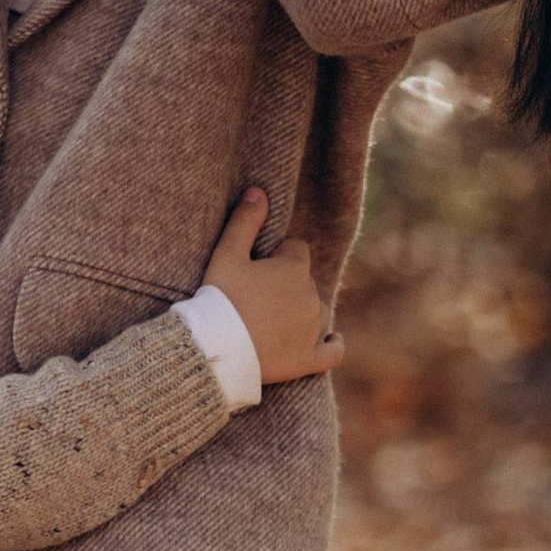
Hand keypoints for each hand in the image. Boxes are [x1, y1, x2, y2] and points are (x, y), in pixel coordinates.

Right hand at [199, 185, 340, 387]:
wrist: (217, 349)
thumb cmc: (219, 299)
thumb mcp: (225, 255)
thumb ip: (244, 221)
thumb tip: (258, 191)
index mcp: (294, 268)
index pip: (296, 251)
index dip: (277, 257)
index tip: (257, 269)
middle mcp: (311, 296)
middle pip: (305, 282)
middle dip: (286, 286)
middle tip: (255, 299)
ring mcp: (313, 329)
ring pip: (317, 312)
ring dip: (302, 312)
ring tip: (274, 322)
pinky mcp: (309, 359)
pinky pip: (333, 352)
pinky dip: (333, 345)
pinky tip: (331, 341)